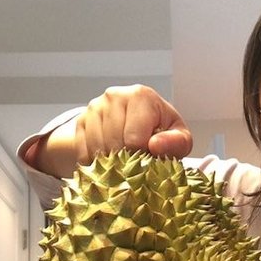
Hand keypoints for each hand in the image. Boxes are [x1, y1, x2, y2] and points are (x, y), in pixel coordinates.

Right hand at [30, 85, 192, 177]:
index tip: (148, 157)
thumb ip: (177, 143)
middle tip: (136, 162)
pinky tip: (109, 161)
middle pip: (114, 145)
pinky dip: (96, 164)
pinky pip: (84, 153)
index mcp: (141, 96)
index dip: (142, 156)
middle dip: (126, 161)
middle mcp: (114, 96)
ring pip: (97, 150)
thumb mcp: (179, 138)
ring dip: (111, 164)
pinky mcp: (80, 121)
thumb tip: (155, 145)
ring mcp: (94, 108)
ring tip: (124, 160)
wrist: (138, 124)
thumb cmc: (162, 132)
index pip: (134, 139)